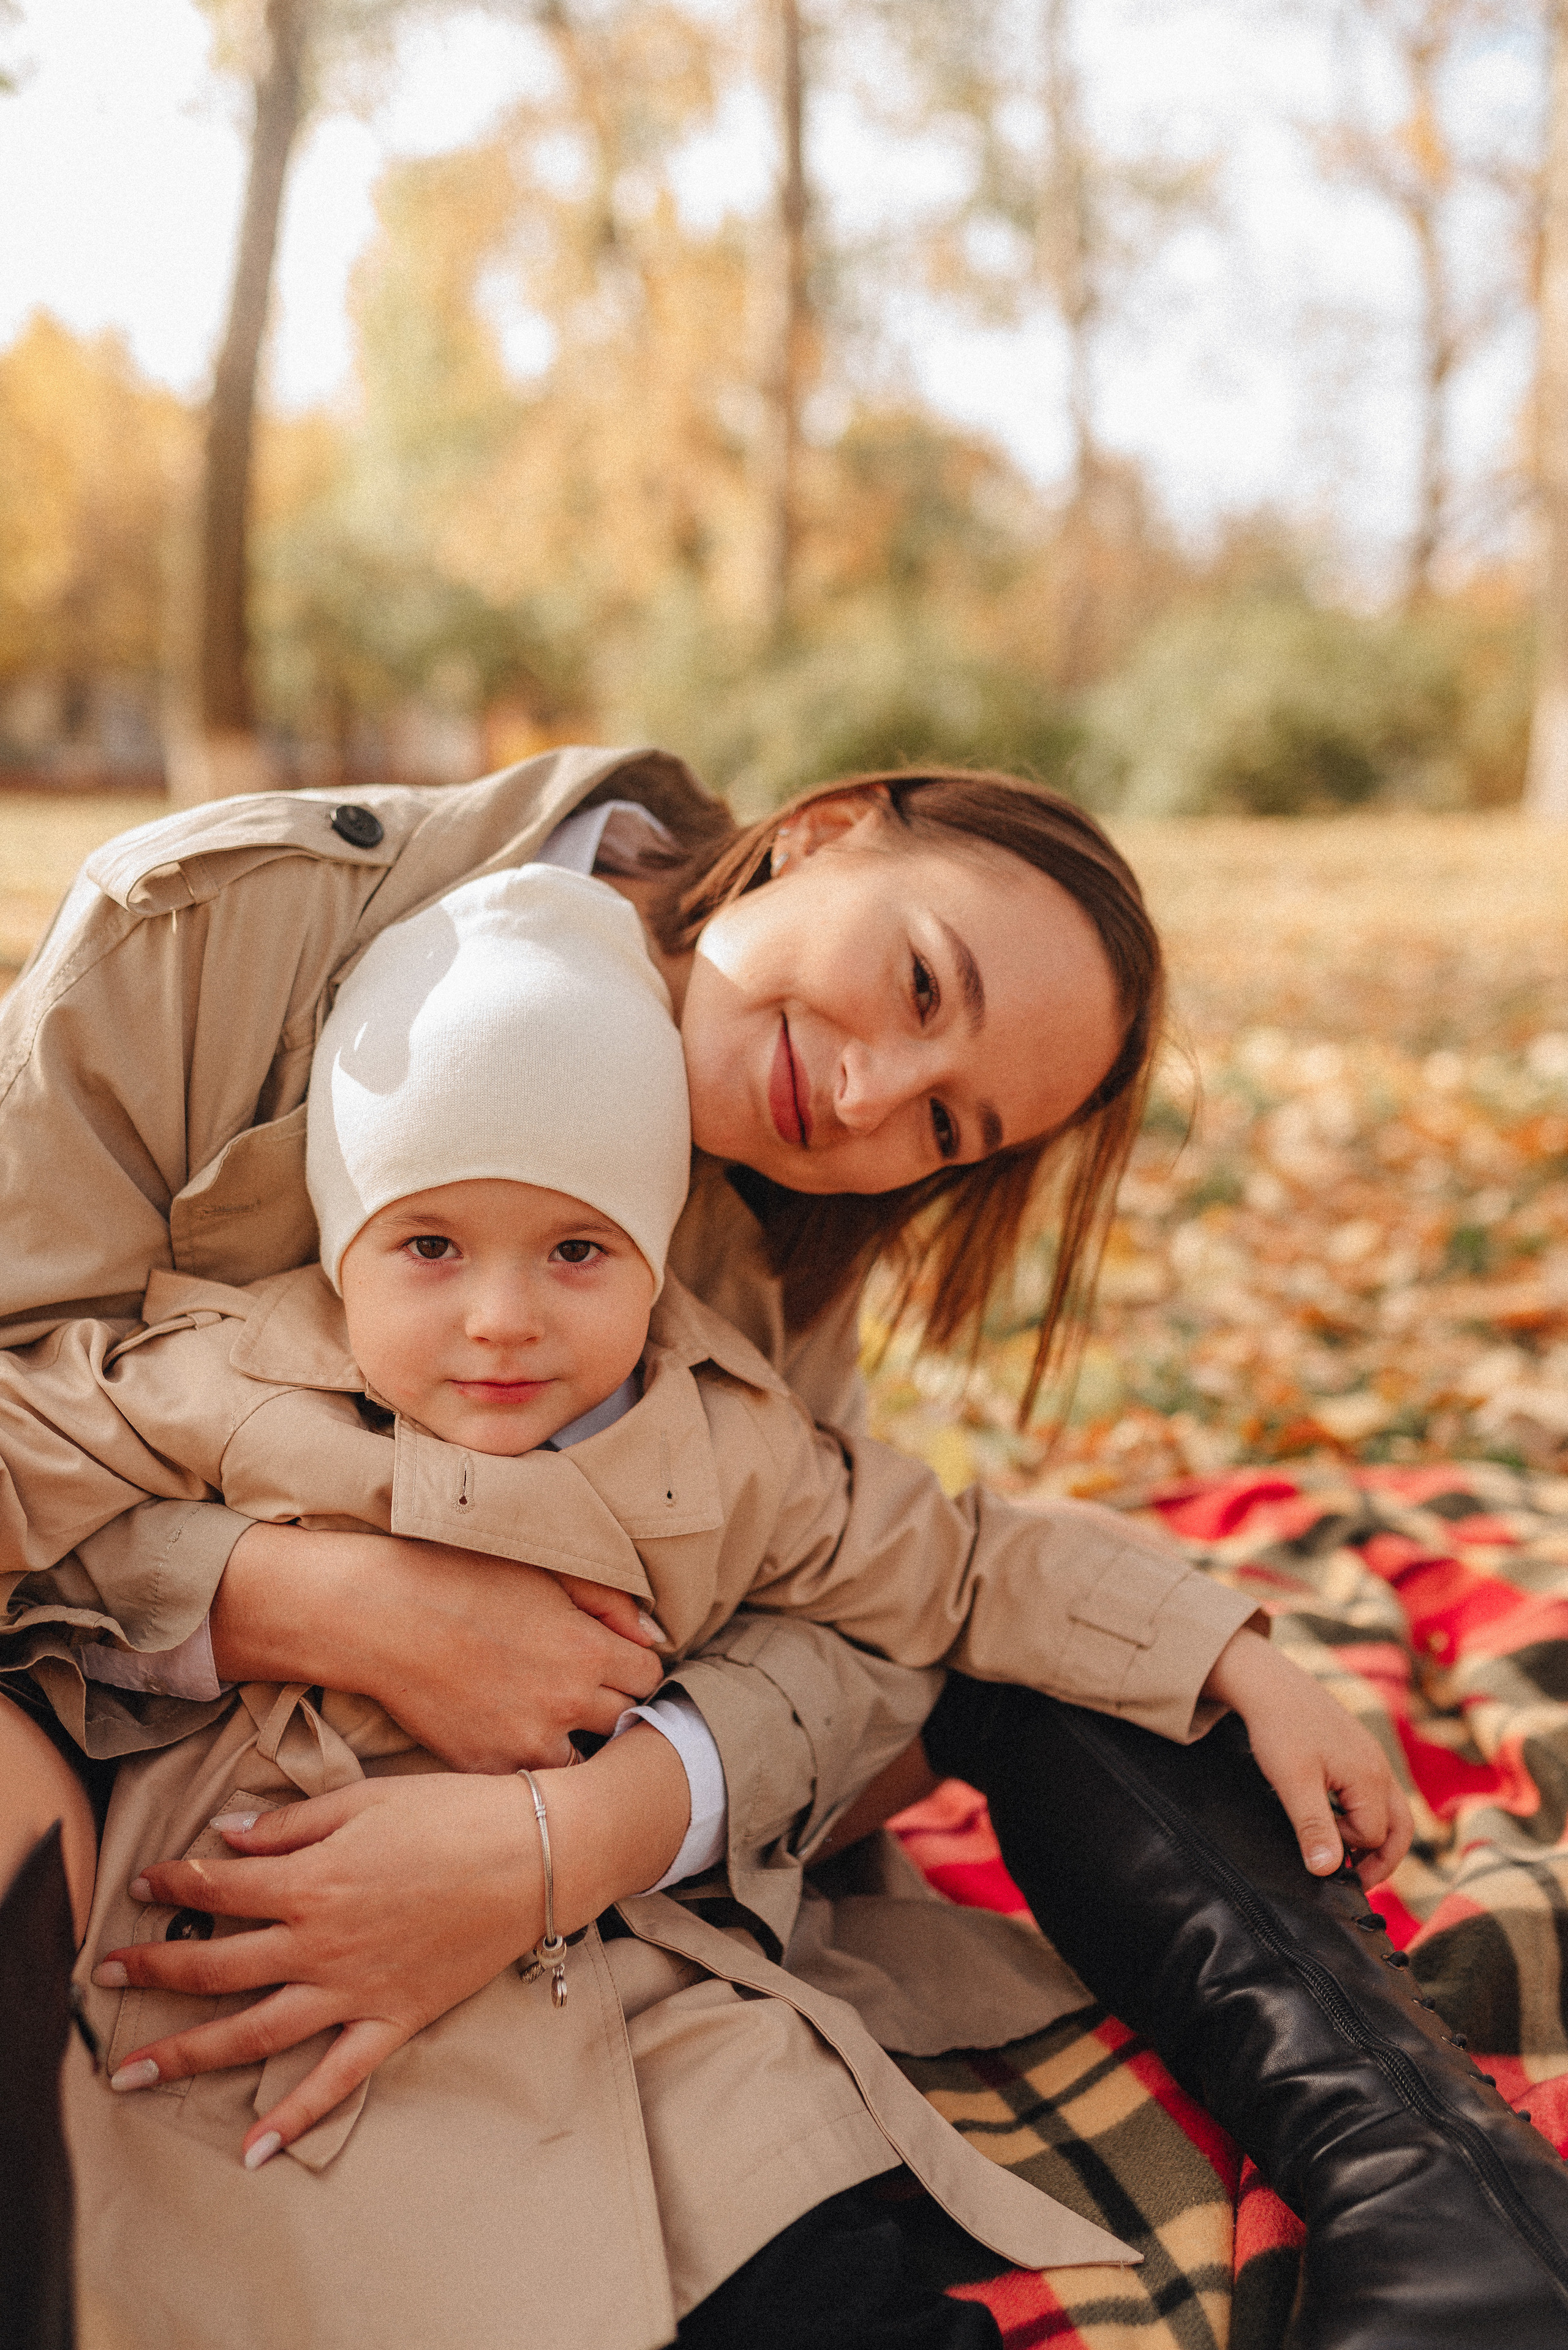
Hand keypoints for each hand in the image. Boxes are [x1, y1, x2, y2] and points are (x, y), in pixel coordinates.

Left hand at [93, 1726, 688, 2162]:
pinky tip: (253, 2148)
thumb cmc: (453, 1812)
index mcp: (311, 1879)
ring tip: (134, 2074)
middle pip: (217, 1965)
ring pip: (255, 2031)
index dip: (173, 1884)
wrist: (537, 1853)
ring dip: (189, 2052)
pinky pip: (335, 2080)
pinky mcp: (393, 2020)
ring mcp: (354, 1988)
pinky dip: (293, 2117)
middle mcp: (320, 1942)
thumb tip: (225, 1834)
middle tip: (105, 1978)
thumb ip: (290, 1824)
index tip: (142, 1883)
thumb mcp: (365, 1798)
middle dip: (155, 1970)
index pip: (219, 1887)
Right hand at [213, 1524, 666, 1769]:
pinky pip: (533, 1782)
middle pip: (624, 1720)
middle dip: (611, 1703)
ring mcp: (527, 1741)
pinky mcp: (487, 1766)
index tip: (611, 1659)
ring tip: (550, 1717)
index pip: (649, 1675)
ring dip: (577, 1741)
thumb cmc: (461, 1578)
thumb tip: (654, 1638)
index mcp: (587, 1650)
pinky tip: (512, 1733)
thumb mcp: (546, 1572)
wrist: (380, 1614)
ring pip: (585, 1761)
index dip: (633, 1664)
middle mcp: (567, 1702)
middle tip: (583, 1688)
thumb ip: (610, 1603)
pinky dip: (531, 1763)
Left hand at [1202, 1628, 1413, 1886]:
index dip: (1345, 1848)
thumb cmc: (1280, 1729)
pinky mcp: (1358, 1751)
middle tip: (1356, 1881)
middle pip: (1400, 1829)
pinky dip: (1363, 1814)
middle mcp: (1379, 1768)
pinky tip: (1336, 1816)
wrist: (1269, 1683)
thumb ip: (1313, 1826)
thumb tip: (1327, 1871)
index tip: (1315, 1842)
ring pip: (1390, 1811)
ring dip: (1373, 1837)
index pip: (1373, 1836)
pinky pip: (1374, 1792)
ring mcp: (1371, 1758)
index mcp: (1370, 1777)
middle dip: (1382, 1859)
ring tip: (1347, 1855)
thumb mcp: (1292, 1782)